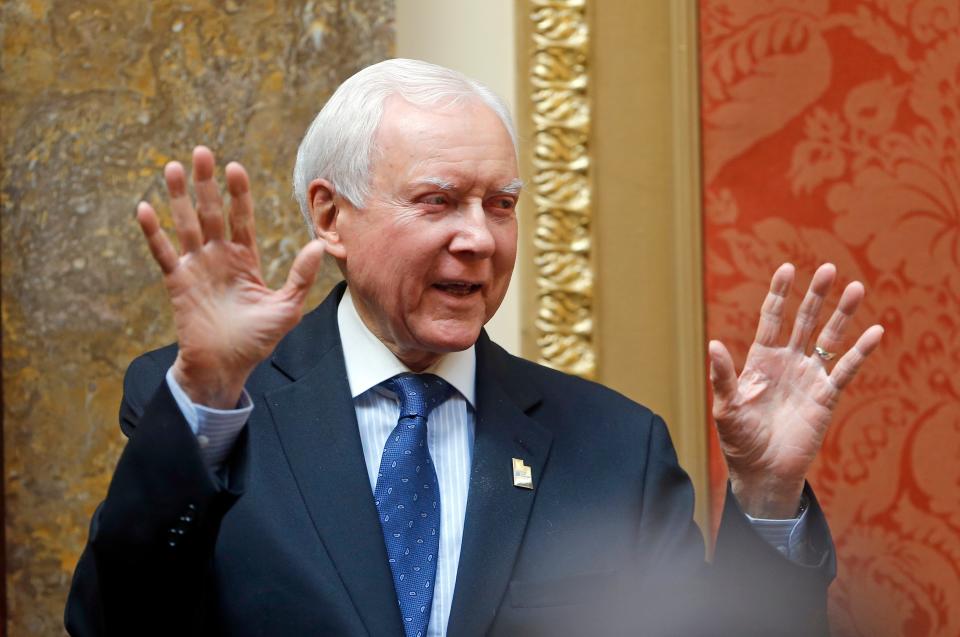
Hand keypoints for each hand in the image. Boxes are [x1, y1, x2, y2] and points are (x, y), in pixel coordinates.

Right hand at [136, 146, 325, 407]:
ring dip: (179, 197)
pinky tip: (145, 209)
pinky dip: (154, 233)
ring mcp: (196, 268)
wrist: (226, 367)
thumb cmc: (257, 341)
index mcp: (244, 260)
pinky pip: (163, 253)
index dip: (238, 194)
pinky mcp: (177, 283)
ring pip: (186, 225)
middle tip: (202, 151)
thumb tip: (319, 246)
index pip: (241, 218)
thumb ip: (300, 277)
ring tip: (174, 167)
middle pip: (211, 213)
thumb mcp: (287, 308)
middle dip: (206, 184)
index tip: (235, 167)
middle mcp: (219, 258)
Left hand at [709, 263, 883, 517]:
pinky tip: (875, 332)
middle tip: (827, 268)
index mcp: (760, 360)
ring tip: (856, 288)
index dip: (779, 294)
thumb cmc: (739, 440)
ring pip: (828, 338)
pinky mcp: (826, 396)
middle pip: (803, 321)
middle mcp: (787, 362)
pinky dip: (860, 351)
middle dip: (814, 295)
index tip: (787, 268)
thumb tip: (713, 344)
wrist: (763, 471)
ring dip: (842, 315)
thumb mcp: (726, 407)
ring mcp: (808, 377)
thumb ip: (723, 376)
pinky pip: (845, 369)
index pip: (772, 319)